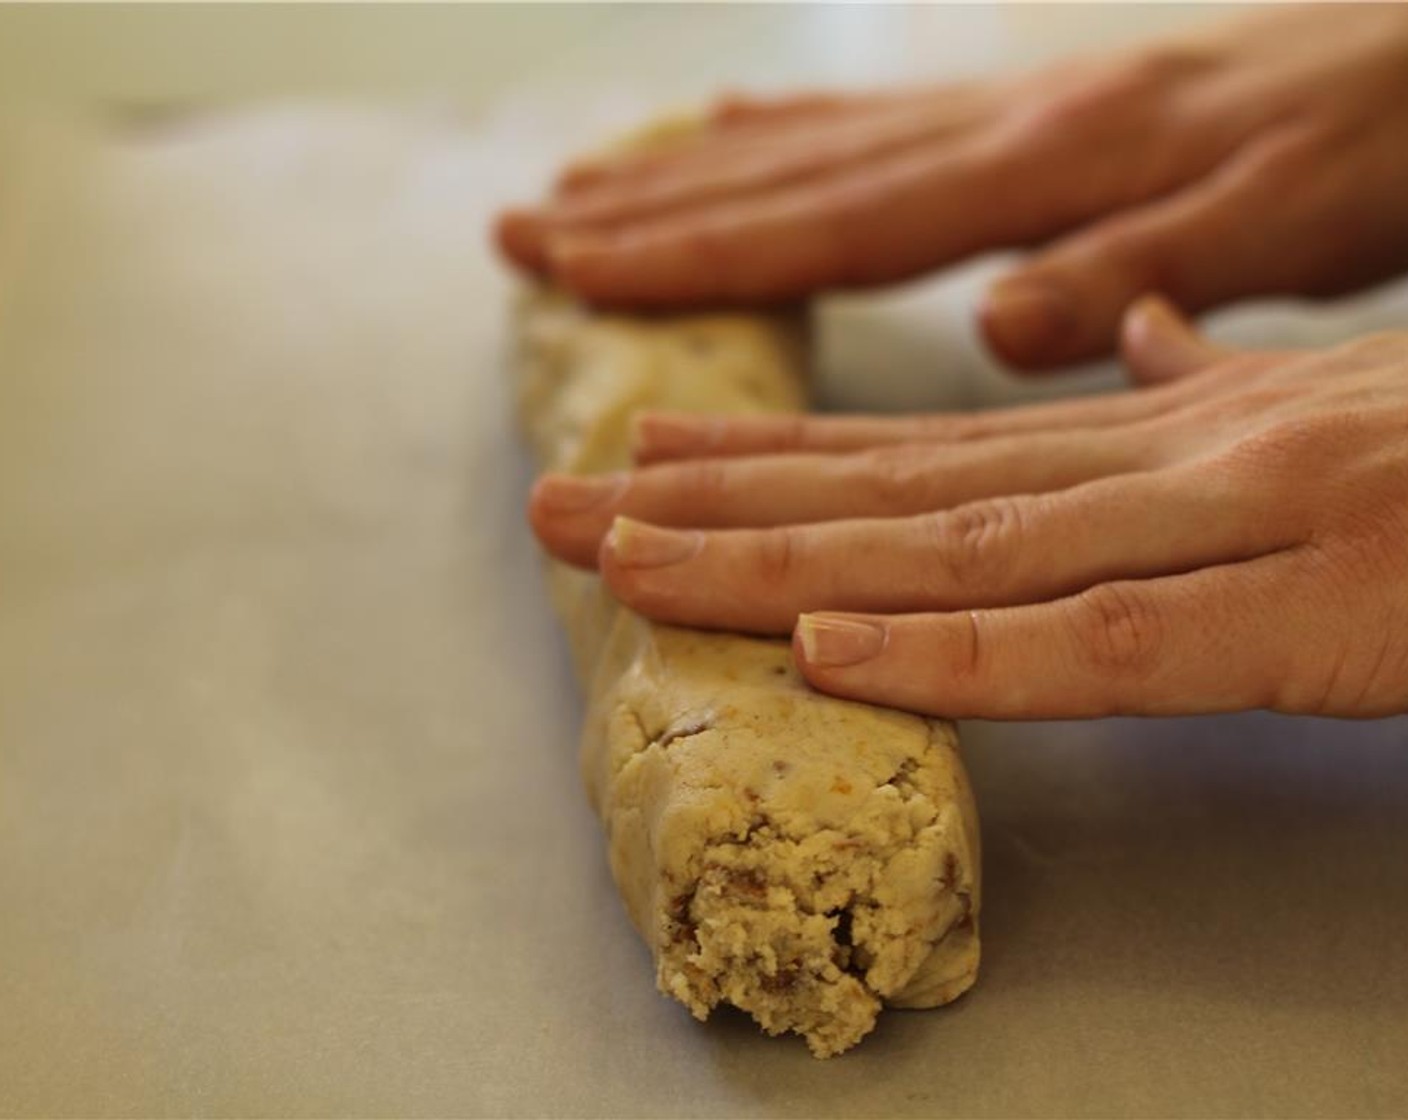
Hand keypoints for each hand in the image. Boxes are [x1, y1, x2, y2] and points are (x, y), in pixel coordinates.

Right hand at [497, 6, 1407, 369]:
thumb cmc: (1373, 151)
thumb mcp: (1288, 227)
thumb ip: (1144, 275)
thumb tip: (1000, 328)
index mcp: (1051, 167)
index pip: (838, 224)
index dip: (702, 255)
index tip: (576, 271)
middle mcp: (1004, 127)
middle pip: (795, 176)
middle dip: (650, 212)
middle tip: (523, 233)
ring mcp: (1008, 110)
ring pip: (818, 145)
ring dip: (690, 174)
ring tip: (579, 192)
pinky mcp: (1026, 113)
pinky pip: (879, 121)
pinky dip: (788, 134)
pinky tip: (732, 135)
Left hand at [529, 299, 1407, 719]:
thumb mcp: (1315, 395)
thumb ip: (1195, 379)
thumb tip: (1103, 344)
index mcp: (1151, 431)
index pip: (921, 446)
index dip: (774, 456)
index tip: (649, 459)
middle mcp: (1155, 462)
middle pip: (892, 490)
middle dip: (712, 503)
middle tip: (558, 510)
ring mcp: (1227, 526)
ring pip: (955, 552)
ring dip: (779, 563)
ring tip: (628, 560)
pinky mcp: (1309, 615)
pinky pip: (1101, 645)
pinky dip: (959, 652)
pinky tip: (830, 653)